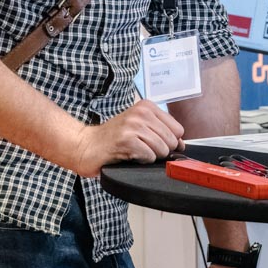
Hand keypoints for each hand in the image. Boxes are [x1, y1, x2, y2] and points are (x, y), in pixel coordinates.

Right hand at [66, 99, 183, 177]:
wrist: (86, 145)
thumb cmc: (113, 138)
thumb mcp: (139, 127)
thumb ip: (161, 132)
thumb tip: (182, 144)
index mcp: (147, 106)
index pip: (178, 129)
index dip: (171, 142)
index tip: (156, 144)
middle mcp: (141, 113)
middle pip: (172, 141)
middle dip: (160, 151)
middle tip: (141, 148)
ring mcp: (133, 125)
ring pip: (162, 149)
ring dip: (150, 156)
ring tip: (134, 151)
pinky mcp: (126, 140)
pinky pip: (149, 156)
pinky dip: (141, 160)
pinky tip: (129, 155)